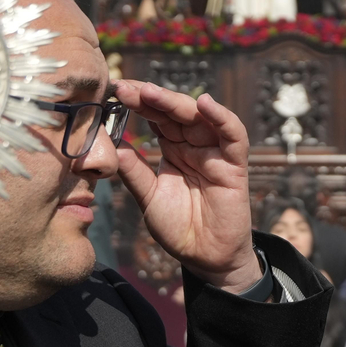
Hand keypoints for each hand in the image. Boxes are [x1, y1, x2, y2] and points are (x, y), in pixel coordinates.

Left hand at [112, 80, 259, 293]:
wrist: (206, 258)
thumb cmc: (179, 228)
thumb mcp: (149, 197)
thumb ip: (134, 172)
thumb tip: (111, 145)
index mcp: (173, 150)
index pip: (156, 119)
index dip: (138, 104)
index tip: (115, 91)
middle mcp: (194, 146)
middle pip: (174, 113)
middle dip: (151, 98)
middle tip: (126, 88)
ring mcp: (215, 153)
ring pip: (199, 117)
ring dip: (177, 102)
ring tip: (151, 93)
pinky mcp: (234, 165)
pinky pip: (233, 135)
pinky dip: (222, 117)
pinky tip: (204, 104)